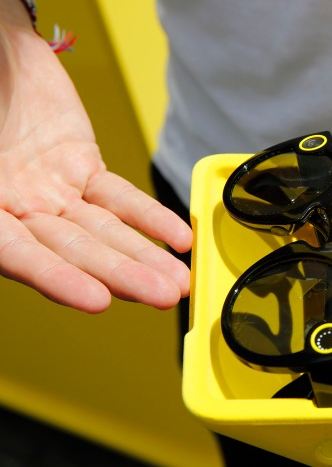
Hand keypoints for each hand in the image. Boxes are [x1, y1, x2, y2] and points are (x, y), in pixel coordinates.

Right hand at [0, 0, 192, 312]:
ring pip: (104, 230)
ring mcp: (52, 192)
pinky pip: (120, 197)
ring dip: (144, 257)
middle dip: (121, 275)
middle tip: (163, 295)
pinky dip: (149, 217)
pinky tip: (177, 239)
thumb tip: (1, 215)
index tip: (95, 299)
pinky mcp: (83, 169)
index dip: (55, 277)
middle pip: (73, 250)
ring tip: (177, 282)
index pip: (16, 254)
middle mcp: (15, 209)